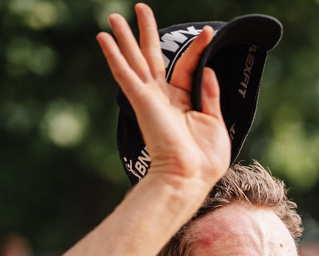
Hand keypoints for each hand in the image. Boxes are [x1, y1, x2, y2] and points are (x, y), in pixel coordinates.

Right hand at [97, 3, 231, 187]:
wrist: (189, 176)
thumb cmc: (204, 159)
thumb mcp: (215, 122)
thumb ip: (211, 95)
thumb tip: (208, 69)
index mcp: (183, 102)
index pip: (187, 66)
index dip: (196, 48)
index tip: (207, 32)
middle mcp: (164, 98)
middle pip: (152, 57)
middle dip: (146, 33)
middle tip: (140, 8)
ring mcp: (151, 98)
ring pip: (135, 61)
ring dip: (124, 38)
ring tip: (114, 16)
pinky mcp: (141, 101)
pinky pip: (124, 74)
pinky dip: (113, 55)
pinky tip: (102, 38)